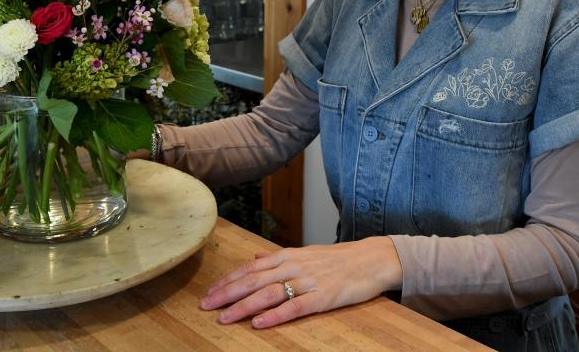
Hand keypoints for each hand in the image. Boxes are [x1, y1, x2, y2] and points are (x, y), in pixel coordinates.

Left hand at [199, 238, 401, 328]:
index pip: (250, 267)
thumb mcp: (305, 254)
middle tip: (206, 306)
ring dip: (244, 306)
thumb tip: (255, 258)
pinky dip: (275, 315)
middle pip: (253, 280)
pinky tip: (260, 323)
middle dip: (227, 293)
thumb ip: (279, 259)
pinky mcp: (324, 297)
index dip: (228, 280)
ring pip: (269, 293)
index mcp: (288, 256)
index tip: (210, 291)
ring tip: (225, 318)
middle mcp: (294, 266)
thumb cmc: (338, 259)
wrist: (372, 258)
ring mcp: (309, 281)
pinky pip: (295, 307)